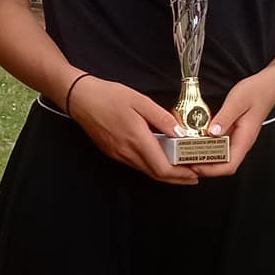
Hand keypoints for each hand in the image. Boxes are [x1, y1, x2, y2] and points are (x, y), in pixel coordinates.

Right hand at [67, 76, 198, 184]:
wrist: (79, 98)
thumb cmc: (109, 96)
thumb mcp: (140, 101)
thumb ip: (162, 118)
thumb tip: (180, 134)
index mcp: (136, 139)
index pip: (162, 167)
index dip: (181, 174)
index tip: (195, 173)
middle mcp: (126, 152)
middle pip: (155, 174)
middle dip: (177, 178)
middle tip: (194, 176)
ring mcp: (118, 154)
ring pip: (145, 171)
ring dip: (164, 173)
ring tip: (181, 169)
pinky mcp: (112, 152)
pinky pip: (136, 164)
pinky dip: (151, 166)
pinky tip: (159, 159)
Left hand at [191, 76, 274, 178]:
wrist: (268, 86)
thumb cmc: (255, 92)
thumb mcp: (237, 102)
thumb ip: (225, 117)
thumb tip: (212, 133)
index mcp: (244, 140)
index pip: (229, 166)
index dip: (211, 170)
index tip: (194, 166)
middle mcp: (240, 144)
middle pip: (221, 166)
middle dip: (202, 167)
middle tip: (183, 161)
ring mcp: (235, 140)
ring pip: (219, 158)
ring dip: (202, 159)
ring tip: (184, 155)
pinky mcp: (231, 134)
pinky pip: (217, 147)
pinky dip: (205, 148)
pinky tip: (193, 143)